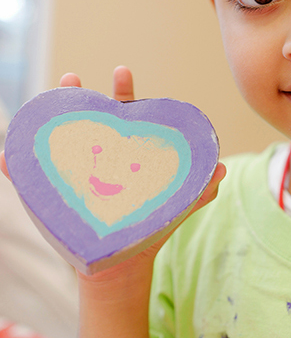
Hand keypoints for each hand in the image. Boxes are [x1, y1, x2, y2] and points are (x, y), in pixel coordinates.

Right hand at [1, 66, 225, 337]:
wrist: (121, 266)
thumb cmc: (146, 229)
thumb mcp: (171, 207)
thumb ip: (197, 190)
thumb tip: (222, 169)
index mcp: (125, 153)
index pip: (124, 115)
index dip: (123, 92)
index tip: (121, 71)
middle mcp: (98, 159)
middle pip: (88, 120)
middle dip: (81, 96)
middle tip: (73, 77)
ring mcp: (75, 176)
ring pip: (58, 142)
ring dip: (48, 122)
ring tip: (44, 105)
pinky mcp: (56, 199)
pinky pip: (32, 180)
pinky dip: (16, 167)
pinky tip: (7, 154)